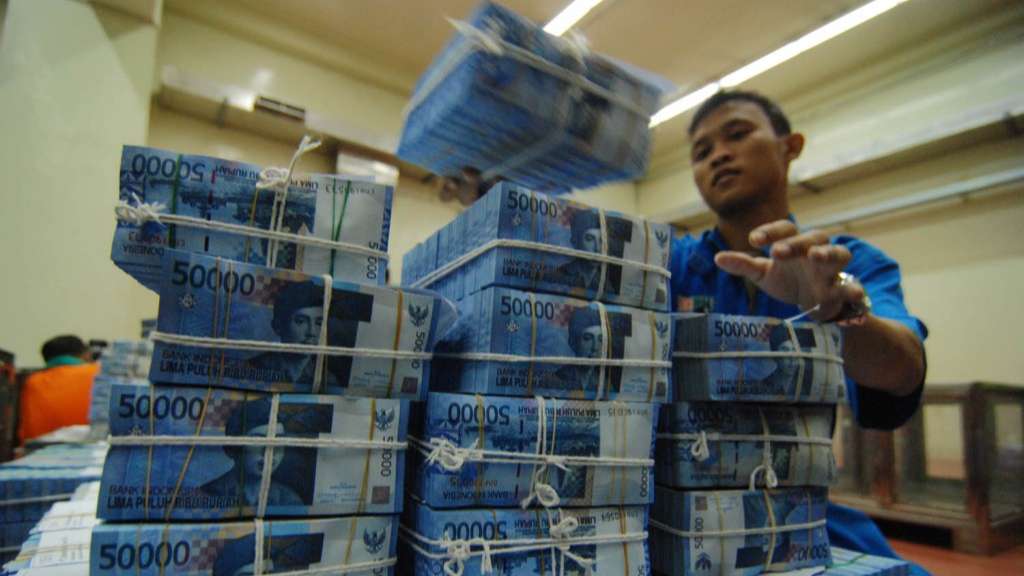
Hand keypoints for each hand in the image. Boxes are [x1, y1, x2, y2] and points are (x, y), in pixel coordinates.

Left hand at [713, 220, 864, 320]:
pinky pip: (851, 286)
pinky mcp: (841, 290)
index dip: (770, 231)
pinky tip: (853, 292)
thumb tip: (717, 258)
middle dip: (795, 243)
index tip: (753, 240)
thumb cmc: (788, 281)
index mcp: (794, 244)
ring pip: (838, 254)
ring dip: (828, 254)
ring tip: (816, 257)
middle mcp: (815, 252)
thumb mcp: (763, 274)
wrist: (813, 305)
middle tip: (777, 251)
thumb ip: (744, 265)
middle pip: (812, 238)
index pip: (785, 229)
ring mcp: (830, 270)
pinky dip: (854, 288)